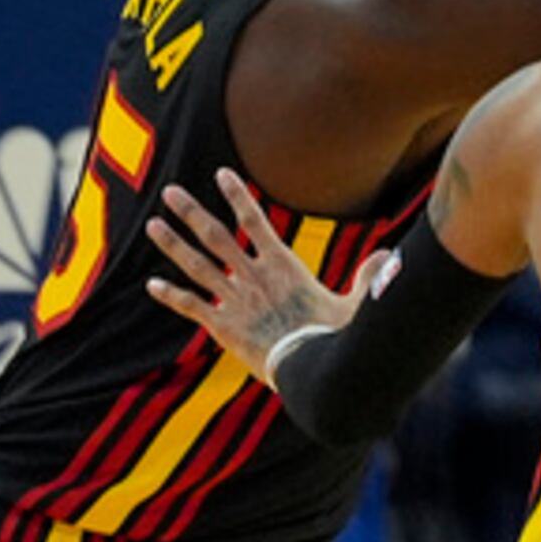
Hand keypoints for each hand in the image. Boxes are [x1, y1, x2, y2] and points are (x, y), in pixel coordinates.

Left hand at [143, 168, 395, 383]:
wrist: (308, 367)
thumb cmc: (333, 336)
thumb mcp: (354, 303)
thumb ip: (367, 276)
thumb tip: (388, 256)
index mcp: (282, 265)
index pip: (254, 220)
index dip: (237, 195)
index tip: (220, 173)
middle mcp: (252, 276)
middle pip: (215, 236)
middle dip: (191, 212)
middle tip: (170, 192)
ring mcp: (234, 300)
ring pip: (196, 264)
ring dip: (172, 244)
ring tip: (152, 224)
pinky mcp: (221, 326)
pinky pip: (191, 306)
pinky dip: (171, 295)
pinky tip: (151, 284)